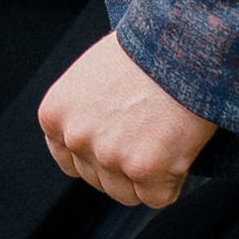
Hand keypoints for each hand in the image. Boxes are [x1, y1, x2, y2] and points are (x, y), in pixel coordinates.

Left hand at [38, 32, 215, 209]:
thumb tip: (99, 134)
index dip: (99, 154)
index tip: (121, 140)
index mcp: (54, 114)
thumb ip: (85, 110)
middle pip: (97, 180)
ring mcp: (108, 157)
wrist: (183, 41)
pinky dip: (173, 181)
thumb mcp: (93, 73)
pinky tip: (181, 150)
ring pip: (126, 194)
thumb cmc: (147, 47)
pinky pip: (158, 197)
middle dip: (123, 166)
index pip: (69, 160)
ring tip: (166, 140)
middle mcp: (76, 138)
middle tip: (150, 135)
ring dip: (147, 177)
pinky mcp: (145, 169)